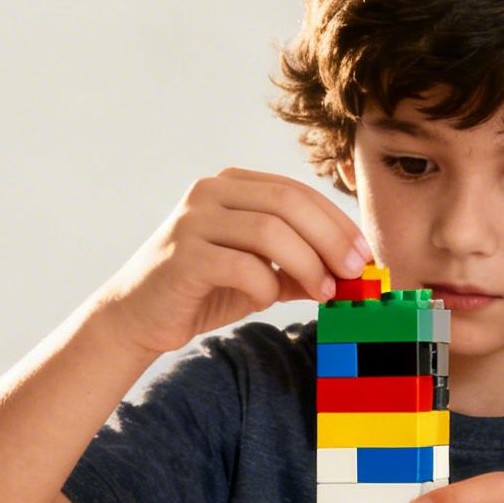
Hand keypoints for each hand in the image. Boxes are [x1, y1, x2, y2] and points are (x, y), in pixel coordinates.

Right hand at [90, 168, 371, 354]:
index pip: (299, 192)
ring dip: (307, 264)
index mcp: (233, 185)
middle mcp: (210, 192)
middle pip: (290, 203)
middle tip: (355, 272)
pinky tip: (265, 299)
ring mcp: (193, 220)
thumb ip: (300, 266)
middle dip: (332, 238)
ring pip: (270, 231)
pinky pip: (243, 265)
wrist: (137, 317)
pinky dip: (266, 285)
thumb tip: (354, 273)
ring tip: (323, 292)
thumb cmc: (204, 291)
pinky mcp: (183, 255)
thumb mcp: (261, 273)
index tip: (366, 255)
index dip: (338, 222)